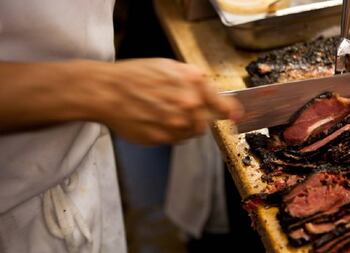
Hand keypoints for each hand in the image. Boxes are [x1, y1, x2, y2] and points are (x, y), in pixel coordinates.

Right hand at [80, 58, 242, 144]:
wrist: (107, 91)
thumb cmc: (135, 76)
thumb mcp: (169, 67)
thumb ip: (196, 82)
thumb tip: (218, 99)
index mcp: (193, 82)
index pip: (223, 105)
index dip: (231, 112)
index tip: (235, 117)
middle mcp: (189, 104)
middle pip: (206, 122)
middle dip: (198, 118)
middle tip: (179, 111)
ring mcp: (175, 123)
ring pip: (191, 133)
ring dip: (184, 127)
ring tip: (164, 114)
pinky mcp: (162, 138)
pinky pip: (175, 140)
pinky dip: (170, 133)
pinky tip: (155, 121)